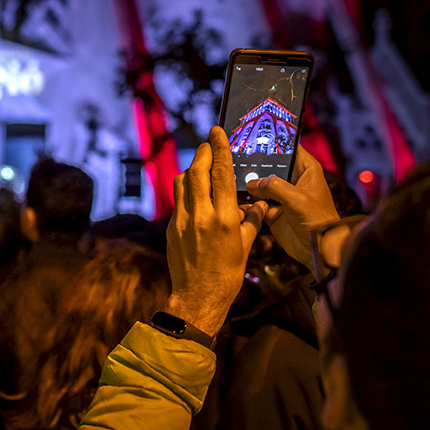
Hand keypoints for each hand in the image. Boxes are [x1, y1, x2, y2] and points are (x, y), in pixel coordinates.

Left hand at [165, 127, 267, 335]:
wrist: (199, 298)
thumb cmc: (227, 275)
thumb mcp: (246, 246)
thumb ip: (252, 220)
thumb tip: (259, 203)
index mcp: (223, 219)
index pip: (221, 174)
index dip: (219, 149)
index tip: (217, 131)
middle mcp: (200, 216)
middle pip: (196, 172)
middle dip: (203, 153)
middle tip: (209, 142)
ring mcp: (182, 221)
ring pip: (181, 183)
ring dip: (191, 169)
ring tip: (201, 164)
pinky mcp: (170, 228)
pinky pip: (177, 200)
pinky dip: (185, 189)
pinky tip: (194, 191)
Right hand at [245, 144, 339, 269]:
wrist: (319, 250)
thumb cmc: (319, 221)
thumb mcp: (297, 199)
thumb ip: (274, 187)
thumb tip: (251, 184)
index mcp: (305, 169)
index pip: (287, 146)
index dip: (273, 140)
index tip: (253, 134)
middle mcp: (292, 179)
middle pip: (268, 164)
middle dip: (253, 163)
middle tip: (233, 156)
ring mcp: (281, 196)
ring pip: (258, 183)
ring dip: (246, 184)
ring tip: (229, 177)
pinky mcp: (272, 211)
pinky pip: (254, 203)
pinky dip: (245, 203)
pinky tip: (233, 199)